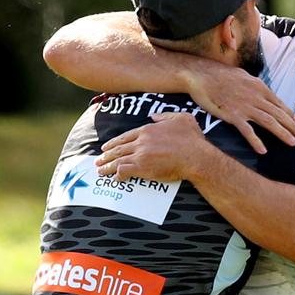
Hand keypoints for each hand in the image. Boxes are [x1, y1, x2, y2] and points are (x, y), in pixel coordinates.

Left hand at [95, 112, 210, 180]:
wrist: (196, 156)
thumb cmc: (192, 139)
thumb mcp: (182, 118)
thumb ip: (165, 116)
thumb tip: (154, 116)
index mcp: (148, 129)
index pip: (126, 136)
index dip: (114, 142)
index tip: (107, 147)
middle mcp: (141, 141)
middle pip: (119, 148)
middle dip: (106, 155)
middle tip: (98, 160)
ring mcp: (140, 155)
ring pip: (118, 160)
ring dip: (107, 166)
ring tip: (100, 171)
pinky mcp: (142, 168)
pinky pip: (124, 171)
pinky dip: (117, 175)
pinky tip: (115, 179)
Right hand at [184, 65, 294, 153]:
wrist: (201, 75)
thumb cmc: (220, 75)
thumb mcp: (243, 76)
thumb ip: (254, 85)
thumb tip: (262, 91)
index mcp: (259, 87)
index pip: (279, 103)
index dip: (290, 115)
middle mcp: (255, 97)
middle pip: (278, 113)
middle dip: (293, 126)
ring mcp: (245, 106)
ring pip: (269, 121)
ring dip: (282, 133)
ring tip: (293, 143)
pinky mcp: (232, 115)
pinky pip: (247, 130)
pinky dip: (256, 140)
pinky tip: (263, 150)